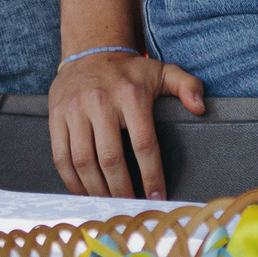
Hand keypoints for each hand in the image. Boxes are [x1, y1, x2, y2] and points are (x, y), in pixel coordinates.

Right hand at [48, 49, 206, 198]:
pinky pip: (61, 156)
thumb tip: (200, 108)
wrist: (89, 51)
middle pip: (111, 158)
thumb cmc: (130, 71)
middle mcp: (101, 102)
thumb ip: (187, 86)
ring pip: (84, 161)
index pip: (144, 144)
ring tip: (108, 203)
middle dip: (122, 189)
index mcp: (131, 95)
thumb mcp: (163, 71)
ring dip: (96, 189)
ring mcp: (75, 110)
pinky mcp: (57, 116)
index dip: (151, 175)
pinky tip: (84, 192)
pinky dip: (71, 181)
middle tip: (130, 206)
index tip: (157, 197)